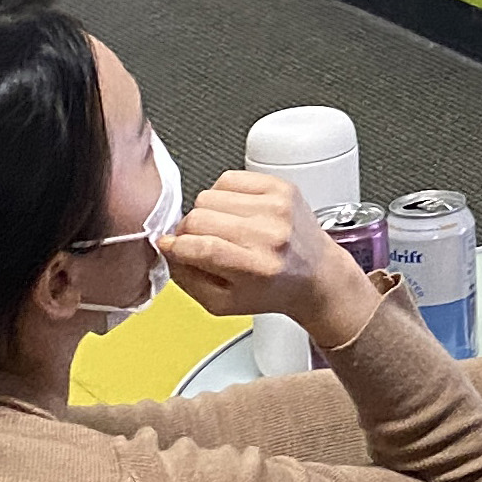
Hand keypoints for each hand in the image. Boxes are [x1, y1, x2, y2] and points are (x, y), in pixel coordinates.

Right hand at [162, 172, 382, 350]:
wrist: (315, 273)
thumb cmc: (271, 290)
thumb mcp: (223, 303)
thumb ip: (187, 280)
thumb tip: (166, 249)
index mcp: (256, 268)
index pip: (201, 247)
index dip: (176, 246)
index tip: (169, 247)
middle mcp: (269, 234)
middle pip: (199, 217)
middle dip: (189, 231)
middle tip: (198, 241)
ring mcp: (277, 207)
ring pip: (209, 195)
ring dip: (206, 213)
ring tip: (222, 228)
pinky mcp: (281, 187)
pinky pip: (229, 178)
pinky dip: (223, 194)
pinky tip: (234, 212)